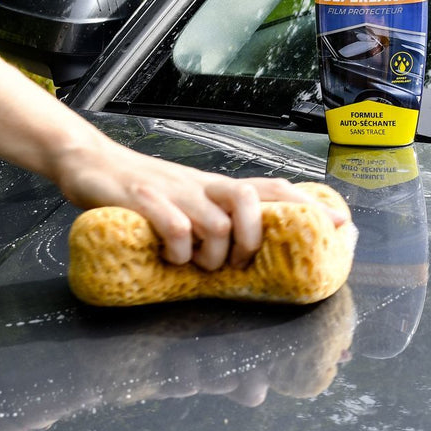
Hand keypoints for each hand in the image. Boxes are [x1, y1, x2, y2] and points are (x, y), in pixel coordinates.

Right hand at [50, 136, 341, 270]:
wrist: (90, 165)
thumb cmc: (142, 194)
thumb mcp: (183, 206)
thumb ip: (213, 229)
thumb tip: (243, 266)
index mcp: (215, 188)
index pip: (273, 188)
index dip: (309, 206)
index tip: (341, 223)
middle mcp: (201, 187)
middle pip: (250, 199)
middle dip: (253, 238)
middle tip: (236, 262)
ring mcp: (174, 192)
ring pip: (217, 222)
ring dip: (212, 254)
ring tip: (195, 264)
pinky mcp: (143, 201)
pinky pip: (177, 229)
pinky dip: (179, 250)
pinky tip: (168, 256)